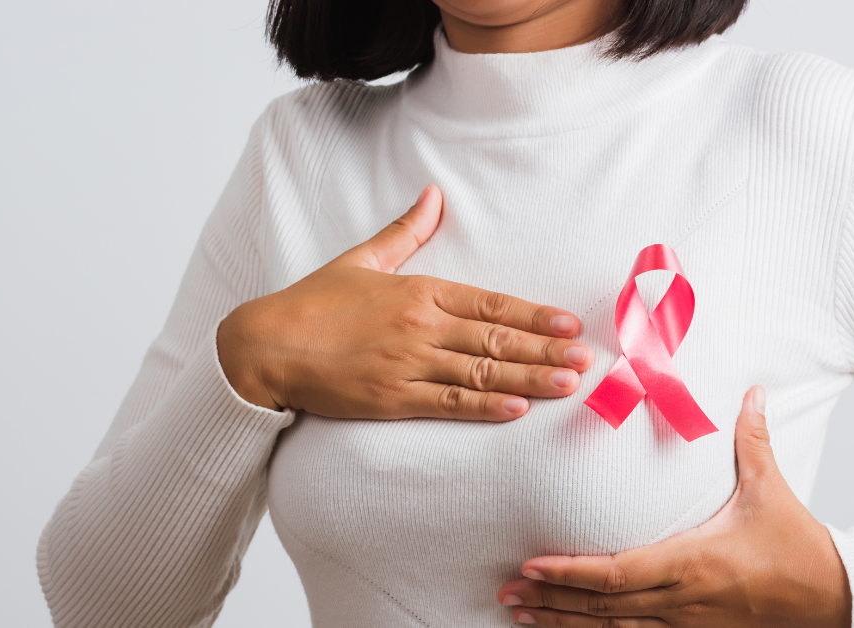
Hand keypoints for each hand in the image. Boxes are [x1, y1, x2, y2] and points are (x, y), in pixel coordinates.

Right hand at [216, 184, 592, 420]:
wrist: (266, 346)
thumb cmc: (313, 303)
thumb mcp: (361, 260)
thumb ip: (405, 231)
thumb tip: (434, 194)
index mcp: (417, 291)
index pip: (489, 303)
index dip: (534, 315)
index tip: (570, 324)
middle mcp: (418, 326)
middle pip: (494, 340)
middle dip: (545, 350)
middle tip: (587, 361)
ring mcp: (405, 364)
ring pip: (479, 373)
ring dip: (528, 379)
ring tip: (566, 385)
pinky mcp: (389, 398)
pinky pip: (445, 403)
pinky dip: (483, 407)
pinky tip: (516, 409)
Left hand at [497, 386, 851, 626]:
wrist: (837, 602)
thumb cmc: (800, 549)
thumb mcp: (772, 492)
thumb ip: (752, 440)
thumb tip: (752, 390)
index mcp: (693, 562)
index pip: (618, 573)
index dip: (571, 574)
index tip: (532, 565)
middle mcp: (682, 599)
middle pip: (603, 607)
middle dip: (550, 599)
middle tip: (505, 589)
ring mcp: (685, 625)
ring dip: (562, 622)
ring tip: (518, 612)